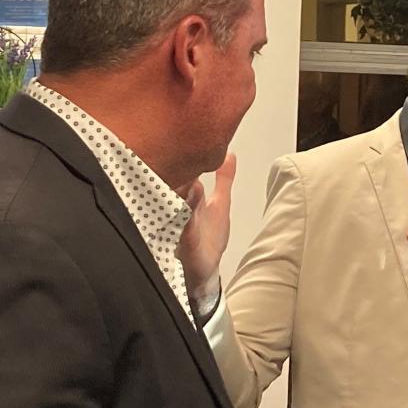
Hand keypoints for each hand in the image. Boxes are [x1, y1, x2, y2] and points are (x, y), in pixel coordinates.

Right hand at [177, 153, 235, 298]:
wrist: (203, 272)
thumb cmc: (209, 237)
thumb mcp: (220, 203)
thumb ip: (224, 179)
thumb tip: (229, 155)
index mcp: (191, 196)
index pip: (187, 170)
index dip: (186, 153)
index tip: (186, 135)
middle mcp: (184, 207)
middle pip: (178, 185)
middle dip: (180, 171)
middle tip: (180, 154)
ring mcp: (183, 224)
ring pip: (179, 205)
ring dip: (183, 194)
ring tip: (188, 180)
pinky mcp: (186, 243)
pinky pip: (184, 230)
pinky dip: (186, 220)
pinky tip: (188, 212)